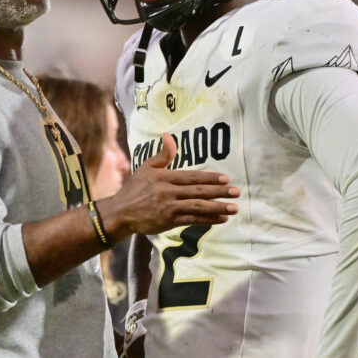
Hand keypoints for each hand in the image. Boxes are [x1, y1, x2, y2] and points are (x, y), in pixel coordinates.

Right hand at [97, 134, 238, 238]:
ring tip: (234, 207)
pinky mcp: (169, 221)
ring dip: (218, 207)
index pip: (191, 176)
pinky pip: (192, 220)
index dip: (209, 177)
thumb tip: (169, 136)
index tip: (226, 178)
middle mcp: (168, 192)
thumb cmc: (135, 188)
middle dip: (219, 192)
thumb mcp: (146, 167)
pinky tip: (222, 218)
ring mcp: (169, 208)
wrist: (121, 212)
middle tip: (237, 192)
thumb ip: (162, 155)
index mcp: (164, 177)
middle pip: (198, 191)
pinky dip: (208, 219)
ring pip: (198, 207)